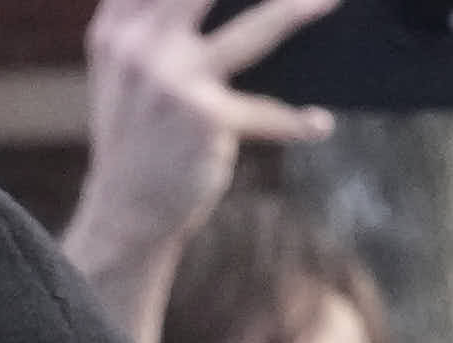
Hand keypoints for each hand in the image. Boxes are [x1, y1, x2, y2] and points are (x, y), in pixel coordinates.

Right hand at [61, 0, 338, 342]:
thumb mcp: (122, 68)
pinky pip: (266, 115)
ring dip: (299, 10)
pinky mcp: (205, 121)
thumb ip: (146, 18)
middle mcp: (142, 44)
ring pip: (255, 31)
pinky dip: (295, 122)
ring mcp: (174, 81)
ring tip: (333, 0)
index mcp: (119, 24)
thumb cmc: (135, 134)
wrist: (124, 211)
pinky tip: (319, 123)